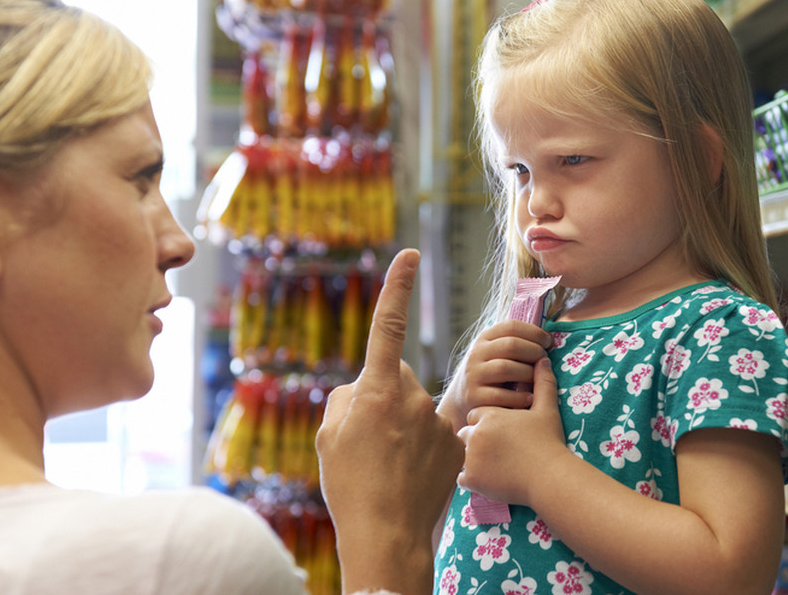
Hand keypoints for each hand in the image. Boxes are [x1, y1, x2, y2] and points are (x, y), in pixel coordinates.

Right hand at [316, 249, 463, 594]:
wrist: (387, 533)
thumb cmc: (350, 484)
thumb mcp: (330, 436)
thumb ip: (347, 398)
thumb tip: (364, 388)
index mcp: (377, 389)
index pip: (389, 325)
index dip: (398, 287)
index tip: (409, 254)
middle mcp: (412, 397)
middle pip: (396, 379)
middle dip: (383, 398)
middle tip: (369, 440)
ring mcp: (438, 420)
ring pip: (415, 409)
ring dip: (403, 427)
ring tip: (388, 465)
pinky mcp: (457, 441)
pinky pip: (435, 432)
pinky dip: (423, 447)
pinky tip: (411, 473)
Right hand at [437, 320, 550, 431]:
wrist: (462, 399)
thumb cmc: (492, 373)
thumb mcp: (497, 353)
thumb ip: (516, 343)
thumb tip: (549, 339)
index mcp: (485, 338)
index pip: (511, 326)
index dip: (534, 332)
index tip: (548, 342)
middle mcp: (476, 353)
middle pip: (511, 345)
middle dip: (534, 352)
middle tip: (545, 360)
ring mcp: (473, 375)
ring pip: (505, 368)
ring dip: (528, 373)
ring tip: (538, 379)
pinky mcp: (474, 396)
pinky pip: (500, 395)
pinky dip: (519, 397)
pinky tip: (530, 398)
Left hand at [457, 356, 568, 507]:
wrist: (549, 475)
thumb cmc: (549, 442)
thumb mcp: (547, 409)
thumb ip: (542, 383)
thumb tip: (543, 360)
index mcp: (489, 415)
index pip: (476, 415)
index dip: (487, 423)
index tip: (501, 432)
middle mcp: (476, 433)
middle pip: (466, 434)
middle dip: (476, 441)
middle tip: (496, 451)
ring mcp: (471, 457)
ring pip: (461, 456)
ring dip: (472, 459)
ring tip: (493, 465)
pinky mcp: (471, 479)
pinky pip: (461, 478)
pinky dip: (472, 479)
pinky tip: (489, 479)